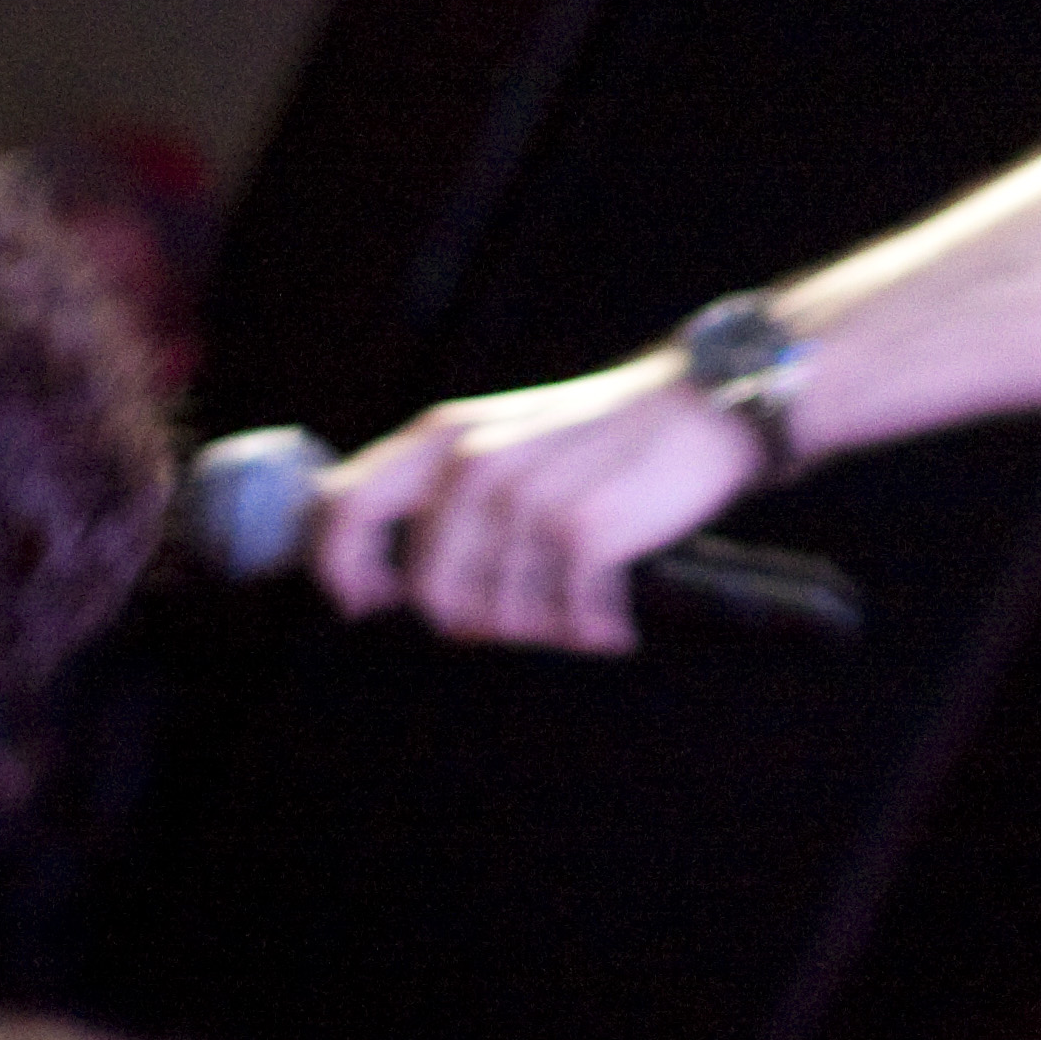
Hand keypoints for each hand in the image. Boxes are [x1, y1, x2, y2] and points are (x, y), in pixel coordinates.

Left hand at [309, 356, 761, 651]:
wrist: (701, 408)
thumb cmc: (600, 441)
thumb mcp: (503, 441)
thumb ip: (439, 496)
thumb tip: (389, 587)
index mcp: (444, 438)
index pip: (345, 507)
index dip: (339, 569)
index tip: (362, 605)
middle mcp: (475, 466)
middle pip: (431, 591)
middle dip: (475, 621)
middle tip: (529, 611)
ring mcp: (527, 501)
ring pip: (502, 618)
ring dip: (548, 628)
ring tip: (584, 599)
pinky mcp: (582, 533)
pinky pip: (568, 622)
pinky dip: (596, 631)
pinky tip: (615, 618)